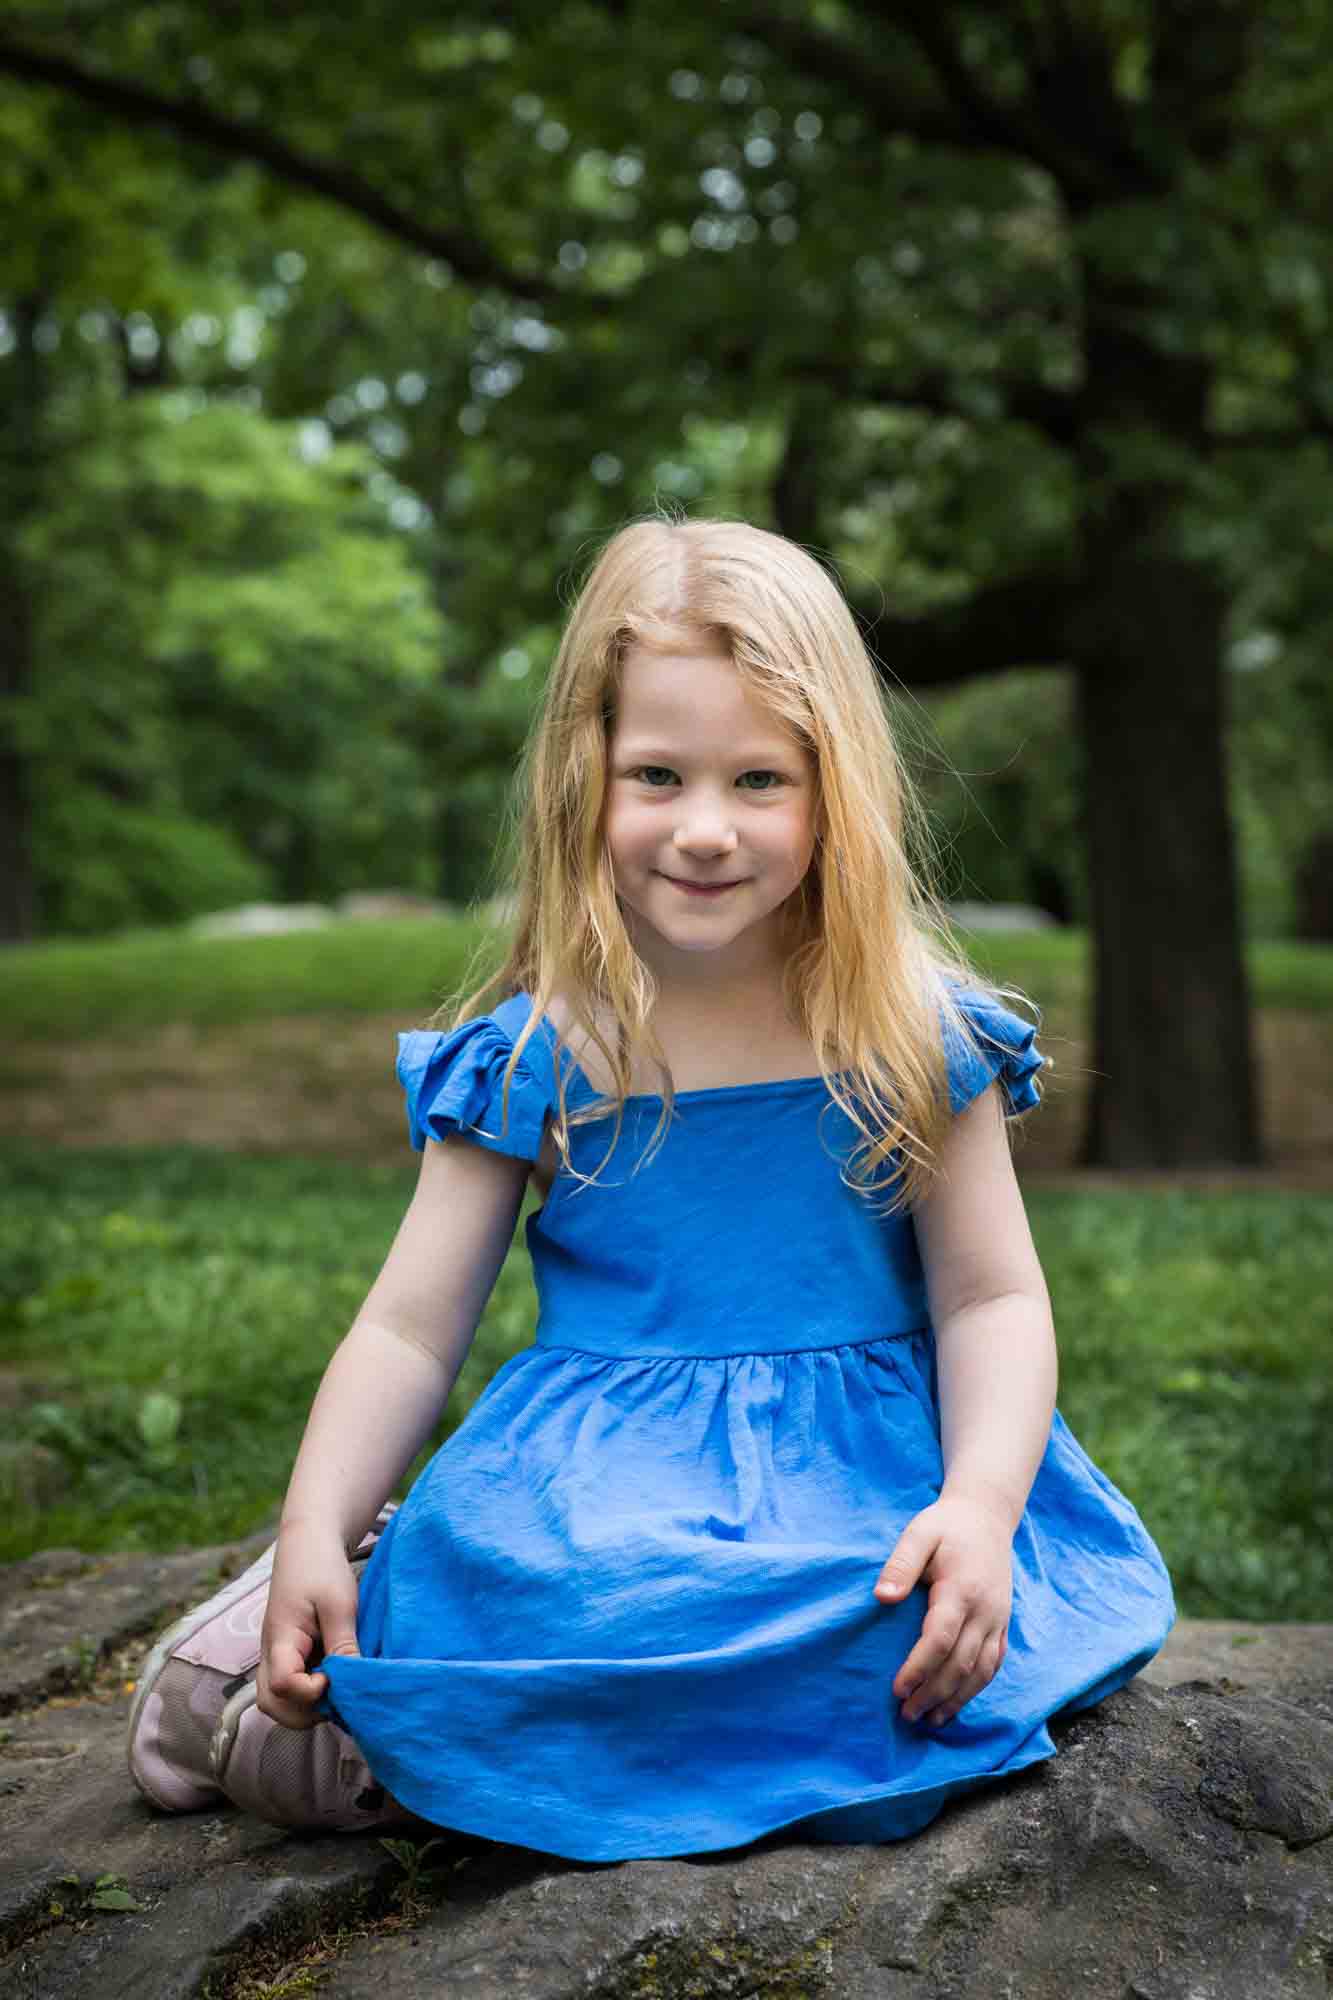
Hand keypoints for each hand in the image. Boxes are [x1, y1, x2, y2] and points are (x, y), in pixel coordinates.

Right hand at [256, 1524, 360, 1730]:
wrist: (308, 1542)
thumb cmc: (322, 1567)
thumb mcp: (339, 1602)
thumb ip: (343, 1644)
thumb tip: (353, 1685)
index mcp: (280, 1639)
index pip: (281, 1687)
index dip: (310, 1692)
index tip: (335, 1677)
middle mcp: (271, 1654)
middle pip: (272, 1705)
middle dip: (305, 1711)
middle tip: (337, 1693)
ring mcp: (278, 1656)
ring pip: (279, 1702)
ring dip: (308, 1705)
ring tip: (338, 1686)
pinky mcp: (289, 1655)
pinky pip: (291, 1687)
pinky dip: (311, 1693)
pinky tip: (336, 1677)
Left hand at [873, 1492, 1013, 1727]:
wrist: (987, 1517)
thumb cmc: (946, 1525)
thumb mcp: (919, 1533)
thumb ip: (901, 1565)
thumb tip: (881, 1598)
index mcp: (962, 1589)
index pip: (940, 1639)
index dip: (919, 1668)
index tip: (897, 1689)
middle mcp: (986, 1610)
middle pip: (961, 1664)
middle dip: (934, 1693)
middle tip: (907, 1715)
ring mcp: (999, 1619)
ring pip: (982, 1671)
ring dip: (957, 1699)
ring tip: (931, 1720)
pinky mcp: (1004, 1623)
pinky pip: (994, 1663)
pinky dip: (977, 1687)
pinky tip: (958, 1702)